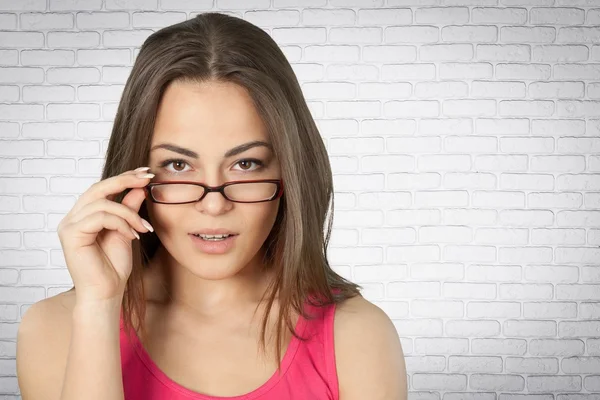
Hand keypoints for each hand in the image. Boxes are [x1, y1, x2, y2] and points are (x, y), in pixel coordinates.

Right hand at [57, 167, 154, 303]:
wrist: (107, 293)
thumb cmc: (114, 267)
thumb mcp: (127, 231)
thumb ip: (129, 209)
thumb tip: (139, 187)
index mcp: (84, 216)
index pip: (102, 189)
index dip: (124, 178)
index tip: (146, 173)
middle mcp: (72, 218)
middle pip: (98, 188)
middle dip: (125, 180)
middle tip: (147, 179)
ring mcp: (69, 225)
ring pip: (103, 203)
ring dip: (129, 213)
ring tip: (143, 228)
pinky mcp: (70, 234)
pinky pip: (100, 217)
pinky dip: (121, 223)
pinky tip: (132, 236)